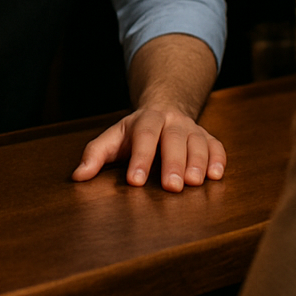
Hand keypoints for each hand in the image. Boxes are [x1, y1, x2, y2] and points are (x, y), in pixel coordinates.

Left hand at [70, 105, 225, 190]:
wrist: (164, 108)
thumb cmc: (134, 132)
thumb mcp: (113, 138)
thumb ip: (95, 155)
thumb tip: (78, 176)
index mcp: (144, 120)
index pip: (142, 137)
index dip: (140, 158)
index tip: (135, 181)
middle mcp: (170, 121)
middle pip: (173, 138)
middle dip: (173, 162)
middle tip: (172, 186)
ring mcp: (191, 128)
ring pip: (197, 141)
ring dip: (197, 162)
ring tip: (194, 183)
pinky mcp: (207, 138)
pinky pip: (216, 146)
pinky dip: (218, 159)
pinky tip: (215, 175)